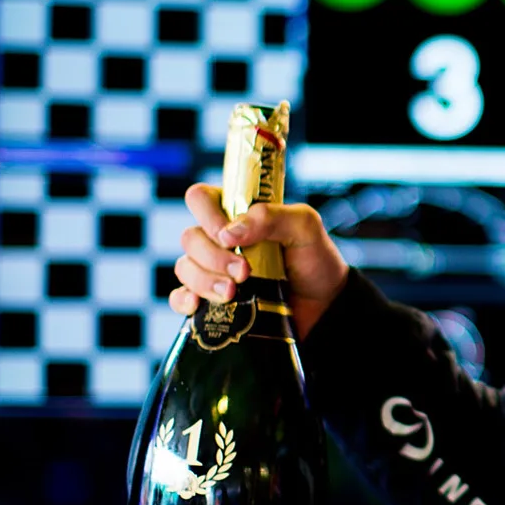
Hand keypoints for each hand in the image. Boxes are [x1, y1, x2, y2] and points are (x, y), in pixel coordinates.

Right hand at [169, 184, 349, 340]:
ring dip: (204, 281)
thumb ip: (271, 217)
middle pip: (190, 238)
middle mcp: (220, 240)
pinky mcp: (211, 300)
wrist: (324, 305)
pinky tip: (198, 305)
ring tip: (232, 294)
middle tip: (244, 272)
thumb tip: (229, 232)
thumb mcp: (304, 227)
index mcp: (237, 214)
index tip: (228, 235)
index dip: (207, 215)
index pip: (201, 199)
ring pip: (184, 267)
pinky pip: (180, 297)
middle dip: (213, 257)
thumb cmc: (314, 259)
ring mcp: (213, 270)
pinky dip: (184, 300)